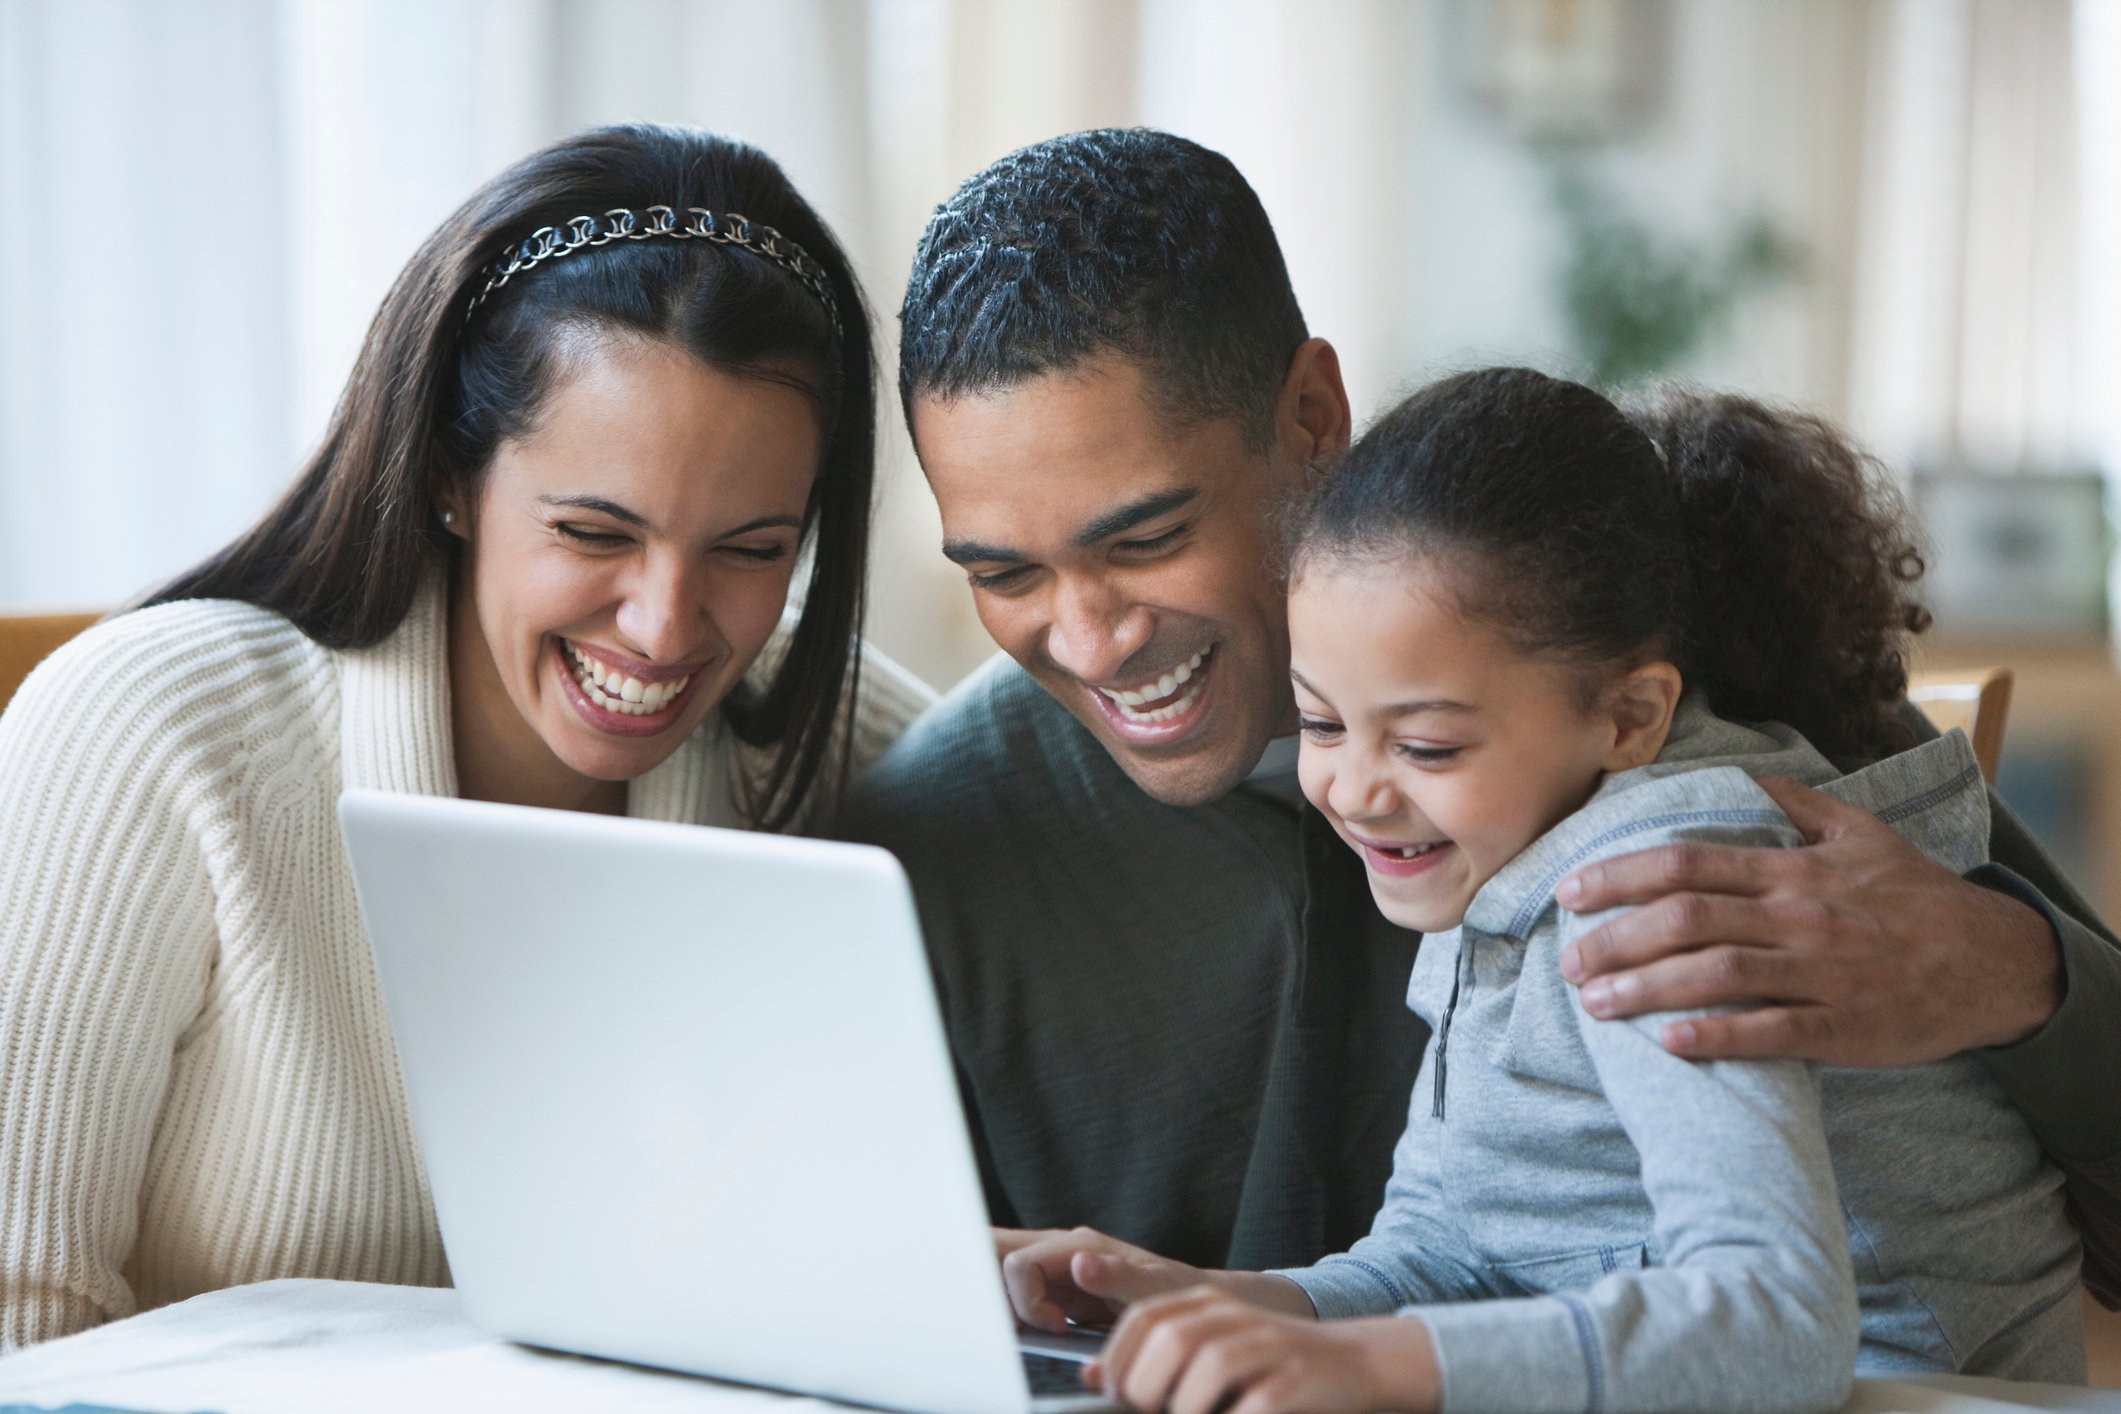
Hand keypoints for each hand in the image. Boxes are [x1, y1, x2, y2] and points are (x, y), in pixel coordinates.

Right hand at [994, 1227, 1207, 1332]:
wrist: (1190, 1298)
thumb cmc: (1176, 1290)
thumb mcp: (1157, 1285)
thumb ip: (1119, 1274)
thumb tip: (1079, 1264)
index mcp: (1077, 1245)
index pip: (1019, 1264)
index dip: (1026, 1301)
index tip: (1057, 1329)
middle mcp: (1059, 1250)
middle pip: (996, 1249)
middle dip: (986, 1284)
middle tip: (1013, 1326)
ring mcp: (1053, 1267)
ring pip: (998, 1269)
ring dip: (997, 1301)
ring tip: (1023, 1333)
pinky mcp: (1054, 1287)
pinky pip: (1013, 1290)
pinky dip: (1007, 1310)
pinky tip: (1024, 1331)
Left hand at [1088, 1286, 1438, 1413]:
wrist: (1352, 1361)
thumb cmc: (1268, 1364)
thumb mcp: (1209, 1348)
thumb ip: (1153, 1357)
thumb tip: (1093, 1376)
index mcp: (1205, 1303)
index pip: (1144, 1317)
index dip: (1118, 1356)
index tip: (1111, 1390)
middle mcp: (1234, 1316)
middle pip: (1172, 1339)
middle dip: (1147, 1384)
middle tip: (1147, 1408)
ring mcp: (1268, 1345)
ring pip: (1211, 1367)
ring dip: (1187, 1406)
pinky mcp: (1295, 1379)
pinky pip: (1255, 1403)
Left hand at [1557, 775, 2063, 1065]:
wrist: (1997, 961)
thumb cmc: (1920, 898)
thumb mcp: (1863, 833)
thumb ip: (1800, 804)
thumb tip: (1749, 776)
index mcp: (1792, 871)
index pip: (1687, 863)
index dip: (1620, 875)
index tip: (1570, 890)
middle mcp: (1797, 917)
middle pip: (1685, 919)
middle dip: (1615, 939)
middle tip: (1567, 960)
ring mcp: (1819, 974)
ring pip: (1716, 975)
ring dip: (1645, 989)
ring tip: (1595, 1003)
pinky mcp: (1842, 1027)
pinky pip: (1770, 1032)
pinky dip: (1716, 1036)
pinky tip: (1668, 1043)